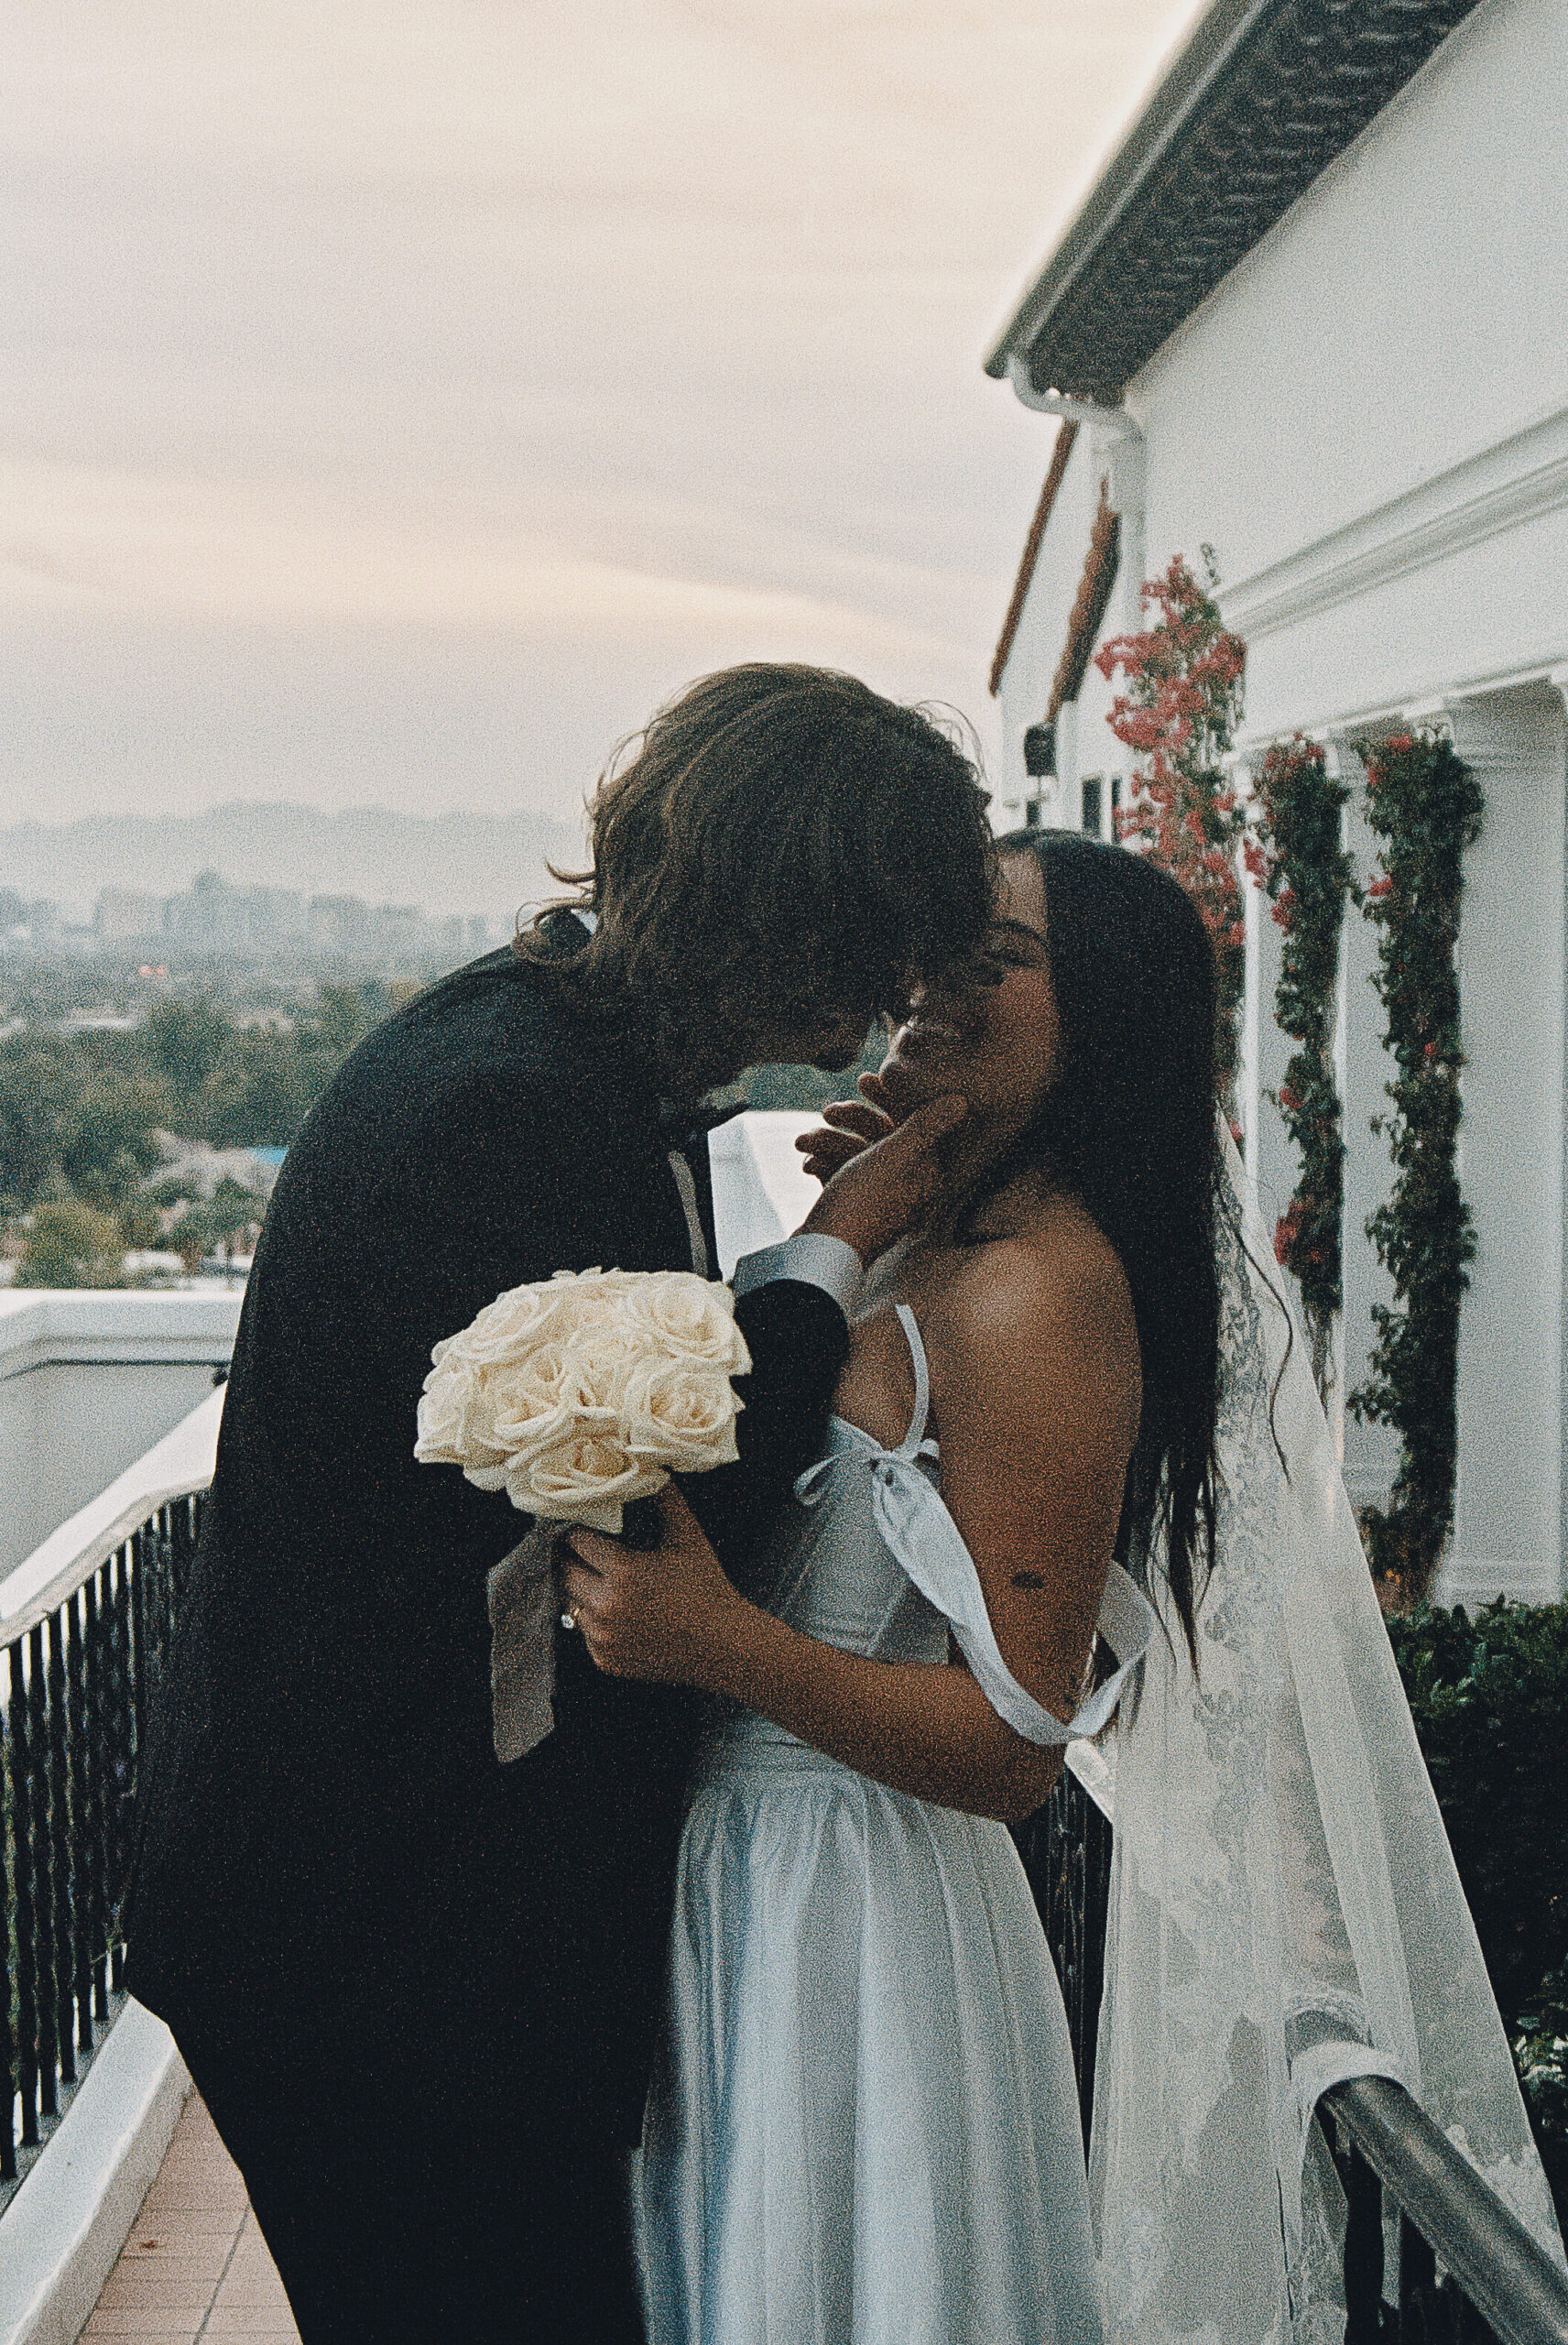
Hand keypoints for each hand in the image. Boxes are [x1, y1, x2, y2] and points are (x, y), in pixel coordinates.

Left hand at [560, 1484, 748, 1686]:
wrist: (724, 1647)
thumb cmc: (708, 1590)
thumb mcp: (688, 1538)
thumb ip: (666, 1500)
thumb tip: (652, 1471)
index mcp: (622, 1572)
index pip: (576, 1541)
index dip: (576, 1529)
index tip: (580, 1524)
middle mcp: (605, 1607)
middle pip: (565, 1572)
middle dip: (571, 1558)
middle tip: (583, 1549)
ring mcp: (603, 1638)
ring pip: (571, 1604)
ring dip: (580, 1590)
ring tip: (599, 1578)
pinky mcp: (606, 1660)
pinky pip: (584, 1633)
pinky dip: (594, 1620)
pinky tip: (615, 1610)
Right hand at [799, 1090, 968, 1262]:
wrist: (822, 1255)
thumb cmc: (862, 1203)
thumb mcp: (896, 1156)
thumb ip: (927, 1126)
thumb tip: (963, 1101)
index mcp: (927, 1173)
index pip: (915, 1122)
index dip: (890, 1097)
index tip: (866, 1080)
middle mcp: (909, 1185)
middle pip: (882, 1135)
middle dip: (851, 1120)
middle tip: (829, 1110)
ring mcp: (880, 1197)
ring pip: (856, 1152)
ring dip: (828, 1142)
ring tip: (804, 1141)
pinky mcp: (854, 1207)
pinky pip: (841, 1174)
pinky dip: (823, 1165)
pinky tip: (808, 1165)